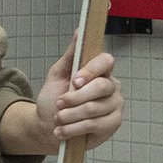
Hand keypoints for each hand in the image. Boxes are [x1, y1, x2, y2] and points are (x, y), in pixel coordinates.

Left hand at [30, 39, 122, 154]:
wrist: (48, 125)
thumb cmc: (55, 98)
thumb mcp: (58, 74)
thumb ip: (71, 55)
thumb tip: (78, 32)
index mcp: (100, 71)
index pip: (105, 62)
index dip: (91, 71)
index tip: (74, 81)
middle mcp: (112, 87)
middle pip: (100, 87)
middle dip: (74, 98)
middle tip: (59, 103)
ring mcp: (115, 106)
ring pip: (94, 109)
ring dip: (70, 115)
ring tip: (58, 118)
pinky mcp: (113, 124)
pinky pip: (94, 125)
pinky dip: (73, 128)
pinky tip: (62, 130)